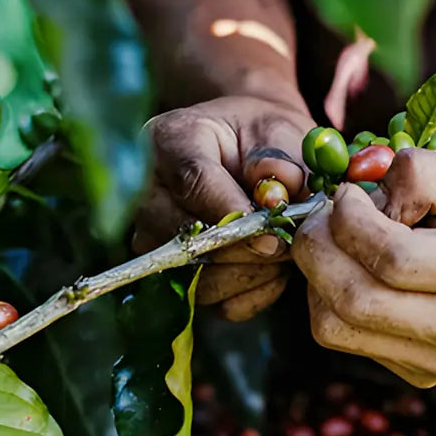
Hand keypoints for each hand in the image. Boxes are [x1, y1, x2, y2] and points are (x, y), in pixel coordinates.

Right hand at [132, 96, 313, 320]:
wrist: (250, 156)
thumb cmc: (261, 140)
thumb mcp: (278, 132)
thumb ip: (280, 160)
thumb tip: (276, 198)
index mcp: (171, 142)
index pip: (192, 182)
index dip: (231, 211)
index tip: (270, 232)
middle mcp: (148, 195)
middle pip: (186, 238)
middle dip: (244, 249)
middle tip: (286, 244)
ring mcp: (155, 241)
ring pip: (200, 279)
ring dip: (252, 273)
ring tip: (282, 251)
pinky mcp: (173, 278)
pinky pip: (215, 302)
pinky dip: (251, 292)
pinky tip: (272, 269)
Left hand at [292, 149, 435, 385]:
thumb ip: (418, 174)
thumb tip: (357, 195)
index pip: (391, 260)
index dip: (351, 220)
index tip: (349, 194)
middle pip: (351, 301)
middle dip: (317, 249)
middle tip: (325, 215)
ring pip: (334, 328)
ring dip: (318, 278)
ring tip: (340, 241)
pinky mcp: (420, 374)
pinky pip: (345, 339)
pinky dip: (334, 300)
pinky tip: (359, 271)